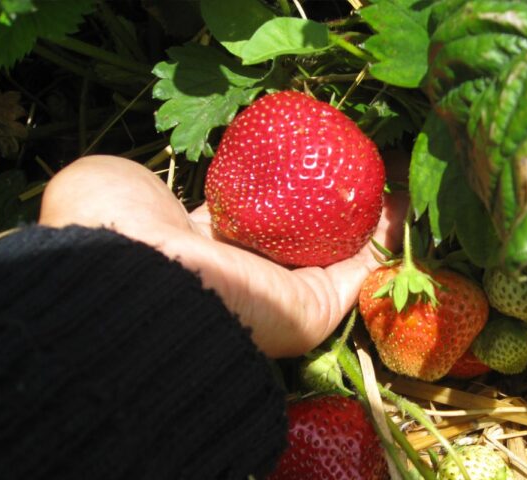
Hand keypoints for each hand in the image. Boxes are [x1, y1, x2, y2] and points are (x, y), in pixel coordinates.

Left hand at [40, 155, 407, 356]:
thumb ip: (149, 185)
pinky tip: (408, 200)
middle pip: (306, 234)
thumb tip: (161, 188)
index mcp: (207, 245)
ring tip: (396, 175)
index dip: (286, 187)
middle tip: (362, 165)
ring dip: (372, 216)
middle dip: (336, 202)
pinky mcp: (316, 307)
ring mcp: (285, 294)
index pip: (258, 216)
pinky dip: (390, 238)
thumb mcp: (118, 187)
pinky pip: (364, 270)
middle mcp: (250, 272)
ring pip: (342, 252)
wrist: (134, 279)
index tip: (311, 158)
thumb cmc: (121, 228)